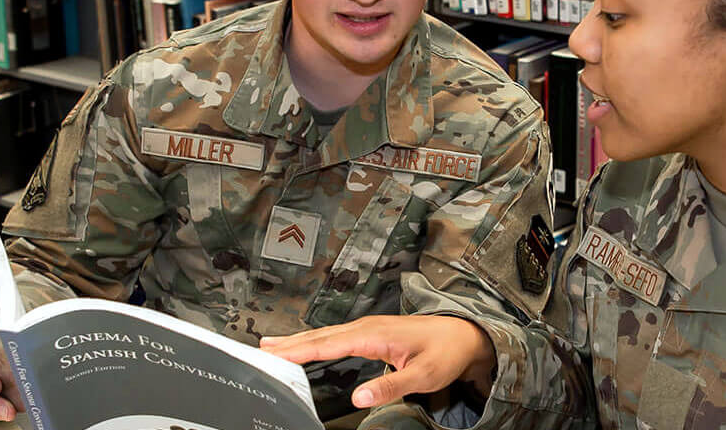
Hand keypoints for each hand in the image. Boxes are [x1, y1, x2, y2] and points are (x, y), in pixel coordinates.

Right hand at [259, 315, 496, 408]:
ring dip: (298, 340)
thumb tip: (359, 397)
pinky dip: (315, 340)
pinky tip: (306, 345)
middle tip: (260, 350)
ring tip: (272, 345)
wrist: (465, 335)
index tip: (274, 355)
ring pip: (326, 334)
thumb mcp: (423, 375)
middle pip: (320, 336)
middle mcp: (367, 327)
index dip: (299, 350)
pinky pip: (335, 336)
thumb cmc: (446, 352)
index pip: (328, 344)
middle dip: (289, 343)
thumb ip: (390, 386)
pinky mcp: (372, 333)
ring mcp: (369, 328)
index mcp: (374, 335)